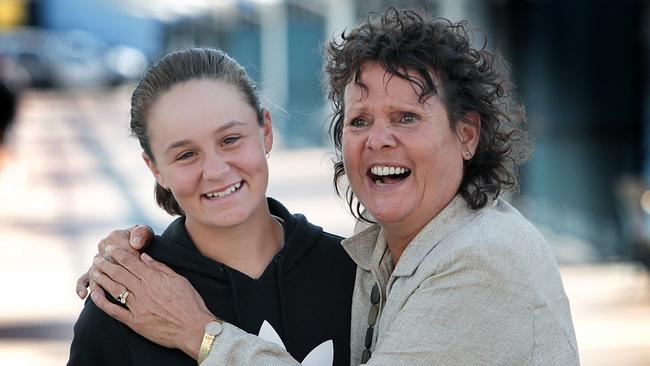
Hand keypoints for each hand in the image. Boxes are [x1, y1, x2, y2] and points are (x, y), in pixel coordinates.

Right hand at [76, 225, 153, 298]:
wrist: (136, 244)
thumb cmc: (142, 239)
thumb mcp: (145, 233)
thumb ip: (142, 234)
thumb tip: (136, 243)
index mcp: (116, 236)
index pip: (123, 252)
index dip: (132, 262)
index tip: (141, 271)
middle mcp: (103, 246)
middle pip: (108, 265)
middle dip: (116, 277)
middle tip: (126, 289)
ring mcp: (97, 259)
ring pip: (95, 273)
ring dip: (96, 285)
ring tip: (98, 296)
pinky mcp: (92, 271)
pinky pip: (83, 278)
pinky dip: (81, 286)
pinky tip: (82, 295)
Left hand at [90, 247, 215, 358]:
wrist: (194, 328)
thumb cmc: (190, 303)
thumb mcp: (179, 279)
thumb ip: (160, 267)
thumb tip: (144, 256)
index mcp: (154, 278)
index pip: (131, 262)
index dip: (118, 254)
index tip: (110, 249)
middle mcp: (143, 291)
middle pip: (119, 274)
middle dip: (106, 264)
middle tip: (97, 259)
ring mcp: (138, 307)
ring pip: (115, 289)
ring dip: (102, 279)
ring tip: (94, 272)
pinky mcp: (135, 322)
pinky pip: (115, 311)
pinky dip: (103, 303)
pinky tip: (95, 295)